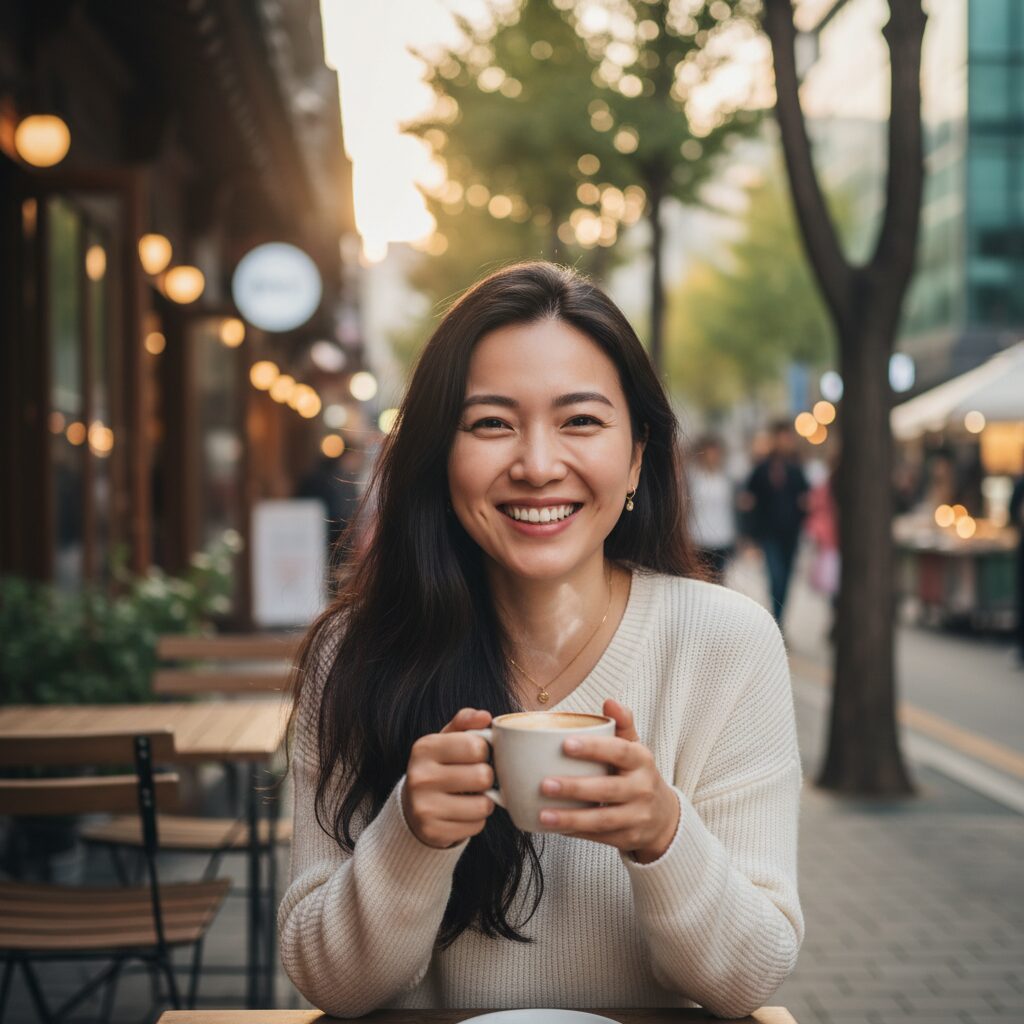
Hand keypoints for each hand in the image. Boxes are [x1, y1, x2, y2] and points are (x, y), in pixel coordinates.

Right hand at [401, 707, 495, 848]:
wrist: (413, 807)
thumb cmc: (439, 766)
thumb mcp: (446, 739)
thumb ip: (466, 722)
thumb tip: (485, 717)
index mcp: (424, 747)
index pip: (476, 746)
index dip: (484, 751)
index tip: (476, 755)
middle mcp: (419, 776)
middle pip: (483, 776)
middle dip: (487, 777)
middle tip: (475, 778)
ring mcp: (423, 807)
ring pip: (483, 805)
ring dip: (484, 801)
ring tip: (471, 796)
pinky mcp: (432, 832)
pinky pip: (476, 826)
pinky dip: (476, 820)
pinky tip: (462, 813)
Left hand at [537, 699, 679, 863]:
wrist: (663, 816)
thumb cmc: (637, 774)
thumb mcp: (634, 748)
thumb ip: (622, 724)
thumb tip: (609, 701)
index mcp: (641, 760)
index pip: (619, 751)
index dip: (593, 748)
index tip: (565, 744)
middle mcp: (642, 788)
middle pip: (608, 788)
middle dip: (575, 788)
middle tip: (544, 784)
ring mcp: (637, 816)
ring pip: (602, 819)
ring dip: (571, 819)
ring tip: (544, 815)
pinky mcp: (628, 838)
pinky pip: (599, 837)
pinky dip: (576, 833)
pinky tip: (554, 828)